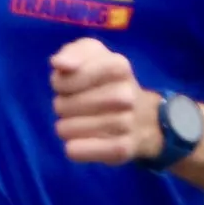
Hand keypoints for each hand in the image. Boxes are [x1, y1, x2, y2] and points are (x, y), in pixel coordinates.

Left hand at [51, 37, 154, 165]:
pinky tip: (76, 144)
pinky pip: (80, 151)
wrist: (144, 117)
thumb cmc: (107, 82)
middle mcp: (125, 95)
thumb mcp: (93, 56)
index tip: (68, 85)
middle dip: (61, 106)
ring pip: (68, 129)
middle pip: (62, 105)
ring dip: (66, 127)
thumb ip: (73, 53)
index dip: (60, 84)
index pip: (66, 78)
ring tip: (78, 122)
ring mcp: (126, 123)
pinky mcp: (122, 148)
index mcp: (118, 66)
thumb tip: (59, 64)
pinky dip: (75, 149)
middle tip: (74, 106)